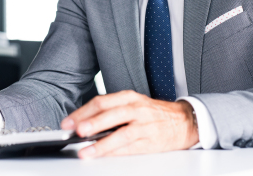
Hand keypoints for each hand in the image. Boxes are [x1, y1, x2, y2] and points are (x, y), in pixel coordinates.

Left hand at [61, 90, 197, 158]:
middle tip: (75, 130)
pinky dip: (114, 152)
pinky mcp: (150, 142)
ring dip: (101, 143)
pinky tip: (103, 155)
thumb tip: (84, 123)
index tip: (68, 122)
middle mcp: (137, 109)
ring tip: (86, 149)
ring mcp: (144, 125)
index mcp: (129, 97)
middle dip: (90, 123)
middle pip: (110, 114)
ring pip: (120, 133)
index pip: (102, 102)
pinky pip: (130, 148)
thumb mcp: (134, 104)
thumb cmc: (154, 113)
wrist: (184, 121)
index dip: (83, 112)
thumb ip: (111, 111)